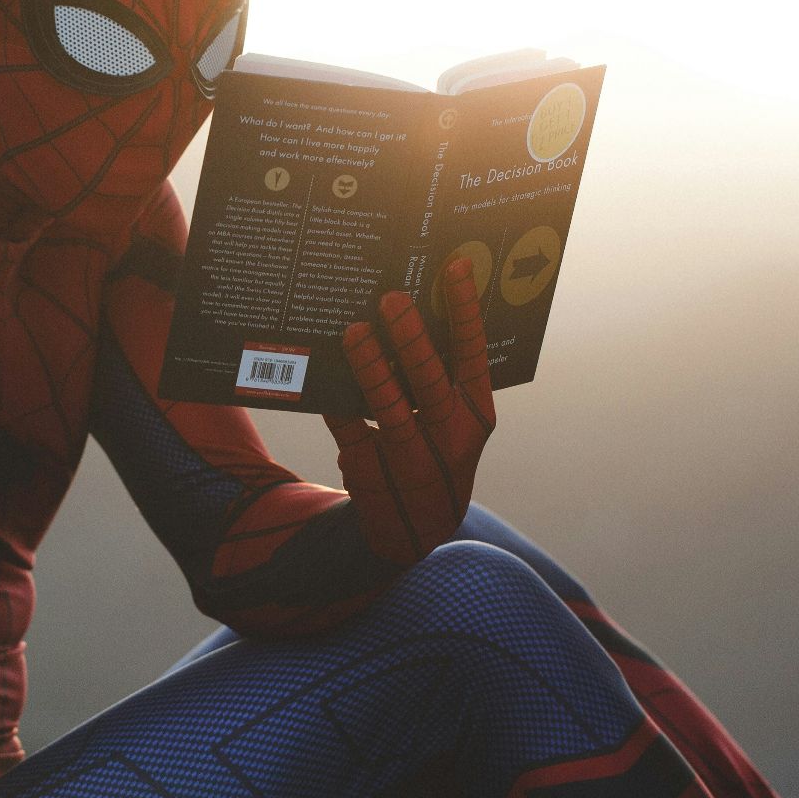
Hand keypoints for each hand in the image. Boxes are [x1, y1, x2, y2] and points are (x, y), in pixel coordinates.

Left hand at [325, 257, 495, 565]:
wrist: (415, 529)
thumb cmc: (436, 450)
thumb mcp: (455, 421)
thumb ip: (443, 376)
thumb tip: (409, 311)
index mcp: (475, 414)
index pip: (473, 355)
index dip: (466, 310)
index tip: (455, 267)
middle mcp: (448, 437)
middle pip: (429, 381)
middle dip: (411, 338)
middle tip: (392, 299)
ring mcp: (409, 457)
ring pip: (388, 406)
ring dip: (370, 366)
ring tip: (354, 331)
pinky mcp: (369, 469)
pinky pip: (348, 427)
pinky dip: (336, 398)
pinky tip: (323, 367)